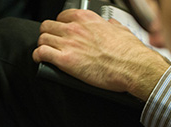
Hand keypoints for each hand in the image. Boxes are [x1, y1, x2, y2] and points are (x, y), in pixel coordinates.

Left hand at [32, 9, 169, 100]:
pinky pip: (41, 53)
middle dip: (48, 35)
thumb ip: (111, 26)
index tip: (61, 33)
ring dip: (42, 46)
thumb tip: (110, 25)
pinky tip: (40, 60)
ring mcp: (68, 43)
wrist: (132, 66)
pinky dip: (38, 56)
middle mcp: (75, 28)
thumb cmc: (129, 52)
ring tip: (45, 53)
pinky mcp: (65, 60)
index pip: (63, 16)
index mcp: (87, 19)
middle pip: (48, 26)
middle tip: (51, 44)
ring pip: (42, 38)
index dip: (59, 26)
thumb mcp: (121, 30)